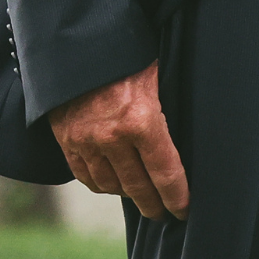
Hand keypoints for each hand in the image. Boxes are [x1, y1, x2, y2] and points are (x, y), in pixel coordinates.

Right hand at [49, 62, 188, 220]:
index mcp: (142, 121)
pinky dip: (102, 184)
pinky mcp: (66, 141)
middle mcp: (112, 138)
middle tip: (165, 214)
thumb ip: (170, 107)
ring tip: (142, 197)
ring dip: (128, 194)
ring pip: (111, 185)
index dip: (176, 195)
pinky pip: (86, 175)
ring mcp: (86, 142)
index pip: (165, 172)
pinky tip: (114, 184)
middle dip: (154, 204)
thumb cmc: (130, 54)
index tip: (184, 209)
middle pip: (138, 186)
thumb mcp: (161, 74)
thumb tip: (192, 132)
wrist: (78, 44)